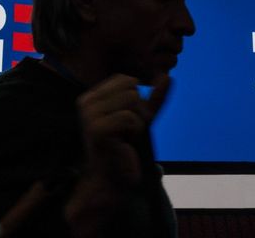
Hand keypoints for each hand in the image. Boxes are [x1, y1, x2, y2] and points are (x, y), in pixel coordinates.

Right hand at [64, 73, 169, 233]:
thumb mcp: (143, 116)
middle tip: (127, 131)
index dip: (137, 100)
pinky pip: (130, 117)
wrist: (113, 178)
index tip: (127, 121)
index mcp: (92, 95)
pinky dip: (135, 131)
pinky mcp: (96, 128)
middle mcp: (86, 101)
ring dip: (137, 121)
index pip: (126, 79)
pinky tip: (124, 143)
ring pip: (131, 99)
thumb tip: (168, 76)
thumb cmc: (125, 146)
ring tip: (125, 137)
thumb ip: (155, 97)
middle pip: (131, 87)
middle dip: (137, 110)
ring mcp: (89, 114)